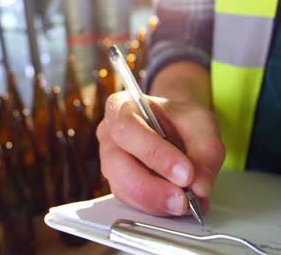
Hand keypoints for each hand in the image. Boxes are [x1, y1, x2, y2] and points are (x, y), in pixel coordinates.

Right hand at [96, 91, 224, 215]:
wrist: (173, 127)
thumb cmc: (179, 119)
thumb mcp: (200, 122)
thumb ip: (206, 150)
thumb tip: (199, 186)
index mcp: (121, 107)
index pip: (127, 129)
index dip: (154, 153)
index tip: (185, 173)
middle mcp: (109, 135)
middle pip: (116, 165)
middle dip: (151, 188)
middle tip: (183, 199)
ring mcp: (110, 162)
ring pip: (121, 188)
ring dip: (155, 202)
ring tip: (186, 204)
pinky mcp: (119, 184)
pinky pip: (131, 201)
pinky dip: (156, 207)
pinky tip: (176, 204)